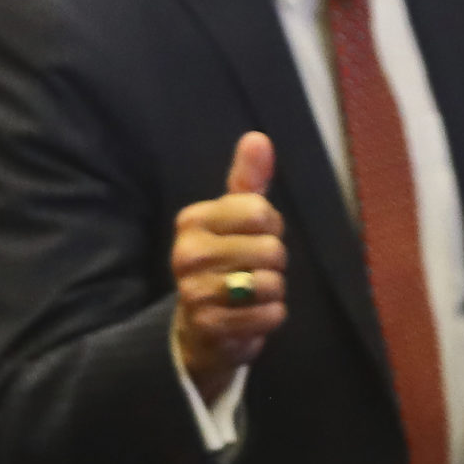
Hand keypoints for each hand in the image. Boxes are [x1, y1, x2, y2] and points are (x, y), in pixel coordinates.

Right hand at [171, 132, 285, 402]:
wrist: (202, 324)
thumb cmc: (227, 260)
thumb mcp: (235, 217)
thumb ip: (248, 179)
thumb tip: (258, 138)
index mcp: (193, 220)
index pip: (261, 212)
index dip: (272, 227)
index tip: (256, 236)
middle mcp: (187, 253)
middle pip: (271, 249)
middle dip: (275, 262)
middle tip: (254, 269)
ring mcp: (194, 291)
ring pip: (271, 283)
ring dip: (274, 291)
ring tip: (252, 292)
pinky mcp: (210, 325)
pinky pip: (269, 315)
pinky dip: (272, 315)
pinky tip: (254, 313)